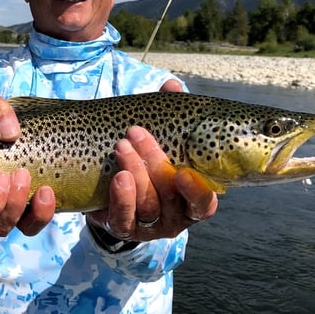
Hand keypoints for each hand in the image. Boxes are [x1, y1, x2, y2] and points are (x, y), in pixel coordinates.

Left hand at [86, 126, 217, 241]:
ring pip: (147, 205)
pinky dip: (121, 198)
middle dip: (154, 162)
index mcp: (192, 198)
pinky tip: (117, 176)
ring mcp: (149, 226)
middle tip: (135, 133)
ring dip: (135, 172)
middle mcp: (175, 217)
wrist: (111, 188)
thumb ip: (170, 114)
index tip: (183, 172)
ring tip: (121, 146)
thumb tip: (172, 85)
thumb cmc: (147, 160)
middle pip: (169, 196)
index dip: (196, 190)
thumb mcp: (161, 139)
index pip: (204, 202)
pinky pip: (123, 219)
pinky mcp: (123, 228)